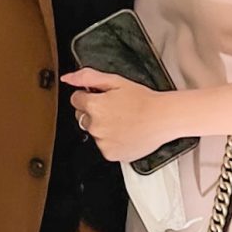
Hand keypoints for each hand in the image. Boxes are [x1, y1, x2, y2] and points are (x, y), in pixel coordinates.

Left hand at [63, 68, 177, 164]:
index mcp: (93, 106)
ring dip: (103, 128)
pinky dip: (112, 141)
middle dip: (94, 112)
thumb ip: (87, 77)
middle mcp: (95, 126)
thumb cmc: (144, 100)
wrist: (163, 119)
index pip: (76, 99)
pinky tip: (125, 133)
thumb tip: (68, 78)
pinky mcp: (110, 154)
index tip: (102, 98)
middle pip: (82, 117)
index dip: (89, 96)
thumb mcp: (115, 81)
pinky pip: (104, 146)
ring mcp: (102, 142)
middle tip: (115, 109)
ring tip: (123, 121)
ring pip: (94, 133)